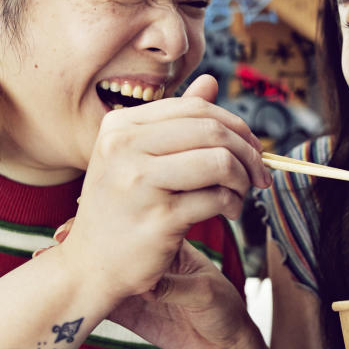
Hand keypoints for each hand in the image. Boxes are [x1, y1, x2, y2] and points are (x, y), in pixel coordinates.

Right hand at [41, 219, 253, 348]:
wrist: (223, 343)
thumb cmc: (223, 308)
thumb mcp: (205, 294)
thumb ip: (178, 288)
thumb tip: (150, 288)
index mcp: (169, 242)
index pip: (139, 218)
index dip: (113, 214)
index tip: (87, 211)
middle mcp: (147, 257)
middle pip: (111, 239)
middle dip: (82, 234)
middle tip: (59, 236)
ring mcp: (134, 282)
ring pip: (100, 267)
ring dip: (73, 261)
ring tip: (46, 255)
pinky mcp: (127, 309)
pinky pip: (99, 297)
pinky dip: (78, 291)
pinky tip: (57, 288)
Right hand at [57, 74, 269, 300]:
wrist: (90, 266)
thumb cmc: (120, 208)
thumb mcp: (136, 157)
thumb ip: (175, 120)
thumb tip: (211, 82)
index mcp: (120, 126)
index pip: (195, 108)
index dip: (234, 125)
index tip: (251, 147)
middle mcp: (124, 148)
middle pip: (211, 130)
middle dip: (247, 151)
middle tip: (258, 173)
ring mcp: (139, 183)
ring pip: (219, 161)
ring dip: (243, 178)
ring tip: (240, 193)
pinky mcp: (158, 218)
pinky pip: (217, 198)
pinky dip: (233, 204)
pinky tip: (228, 212)